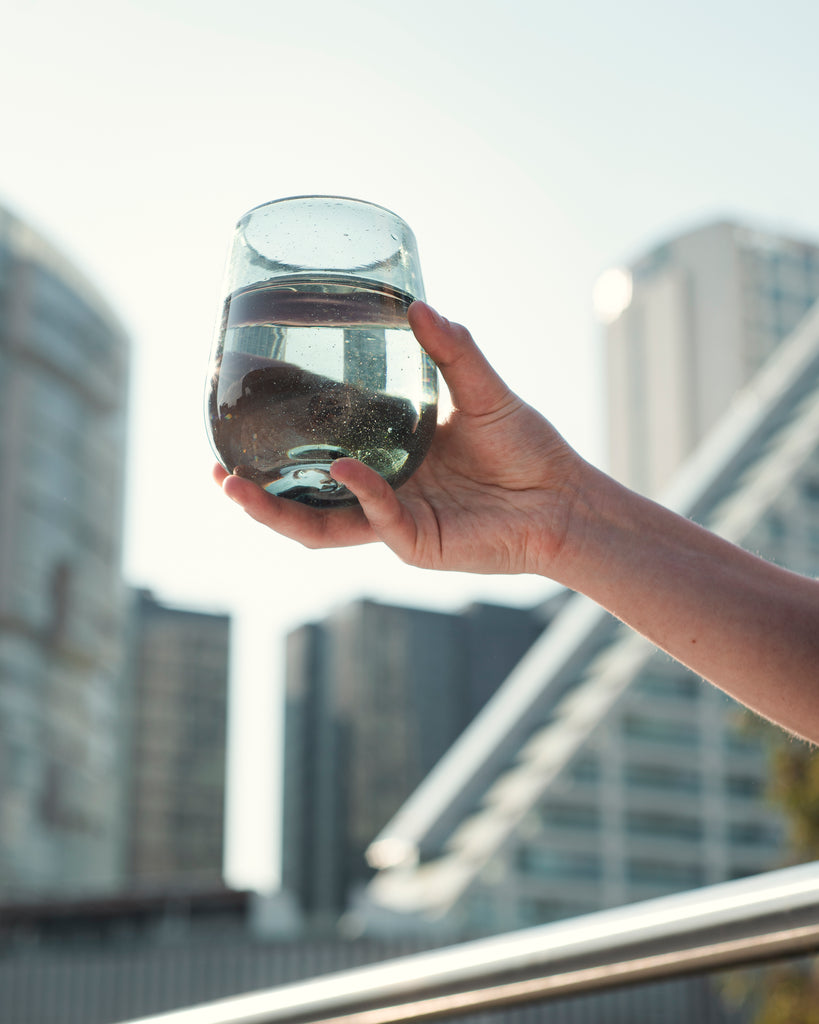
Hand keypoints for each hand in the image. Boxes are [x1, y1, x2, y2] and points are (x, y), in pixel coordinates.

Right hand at [214, 301, 586, 576]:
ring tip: (235, 485)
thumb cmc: (527, 448)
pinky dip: (359, 493)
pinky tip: (343, 469)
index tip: (244, 409)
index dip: (280, 437)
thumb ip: (452, 350)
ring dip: (276, 510)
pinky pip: (376, 520)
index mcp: (387, 456)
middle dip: (257, 491)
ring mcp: (396, 520)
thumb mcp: (483, 390)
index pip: (321, 448)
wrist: (564, 499)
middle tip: (217, 467)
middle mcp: (383, 491)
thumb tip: (416, 304)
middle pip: (304, 498)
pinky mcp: (417, 542)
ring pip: (320, 526)